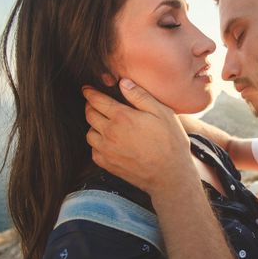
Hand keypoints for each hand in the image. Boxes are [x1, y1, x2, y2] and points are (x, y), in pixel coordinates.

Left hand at [83, 79, 197, 196]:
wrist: (170, 175)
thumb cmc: (170, 142)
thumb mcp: (162, 113)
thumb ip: (141, 96)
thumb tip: (123, 83)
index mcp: (122, 117)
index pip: (97, 100)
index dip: (90, 92)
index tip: (87, 89)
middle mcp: (110, 133)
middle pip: (89, 115)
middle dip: (90, 106)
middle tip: (96, 104)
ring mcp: (107, 150)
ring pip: (89, 133)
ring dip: (94, 126)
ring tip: (104, 123)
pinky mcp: (108, 164)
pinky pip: (93, 150)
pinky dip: (97, 143)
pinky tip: (108, 142)